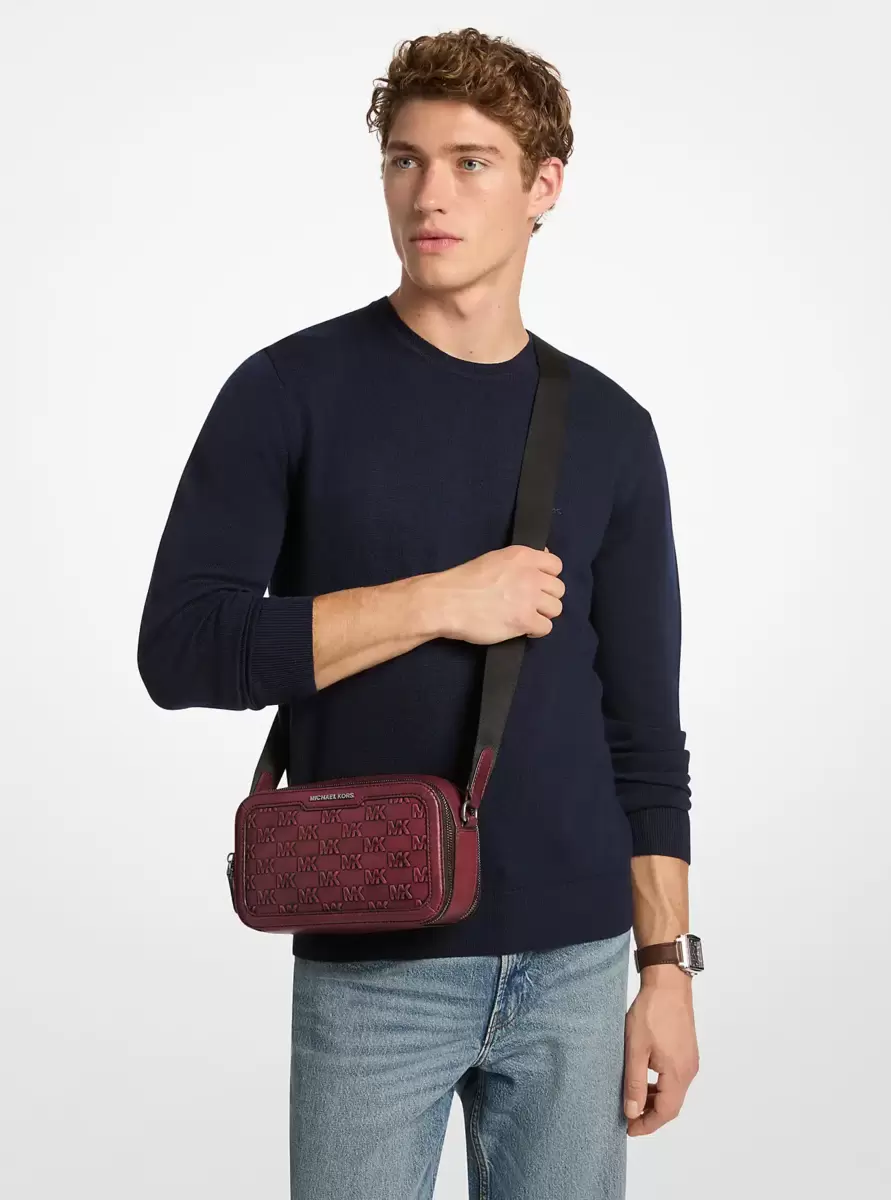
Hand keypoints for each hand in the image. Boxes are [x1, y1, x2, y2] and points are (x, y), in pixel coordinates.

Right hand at [432, 544, 564, 644]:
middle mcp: (531, 574)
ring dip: (542, 615)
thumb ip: (519, 563)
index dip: (548, 577)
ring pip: (556, 609)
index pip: (556, 565)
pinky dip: (535, 631)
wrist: (446, 601)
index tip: (536, 586)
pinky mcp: (524, 620)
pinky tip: (521, 628)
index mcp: (523, 556)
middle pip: (558, 589)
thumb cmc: (463, 581)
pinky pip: (546, 628)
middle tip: (528, 604)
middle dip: (546, 598)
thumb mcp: (494, 559)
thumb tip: (540, 564)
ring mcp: (529, 598)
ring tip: (524, 617)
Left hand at [623, 971, 698, 1135]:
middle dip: (651, 1114)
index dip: (648, 1124)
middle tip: (628, 1115)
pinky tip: (645, 1077)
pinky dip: (661, 1084)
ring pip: (674, 1091)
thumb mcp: (635, 1049)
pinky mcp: (687, 1050)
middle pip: (672, 1105)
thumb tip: (633, 1112)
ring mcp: (690, 1060)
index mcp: (678, 1074)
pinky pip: (675, 1077)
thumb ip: (635, 1083)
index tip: (629, 1129)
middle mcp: (689, 1071)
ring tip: (633, 1097)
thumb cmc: (651, 1013)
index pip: (666, 1112)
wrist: (668, 984)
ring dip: (655, 1098)